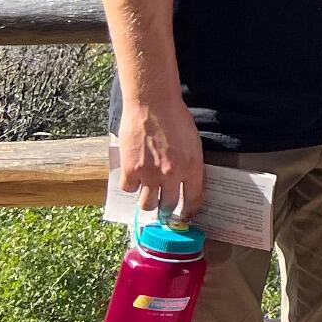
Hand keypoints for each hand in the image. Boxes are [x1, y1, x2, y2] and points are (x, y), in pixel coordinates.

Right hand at [117, 94, 204, 222]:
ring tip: (148, 193)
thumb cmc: (175, 118)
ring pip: (146, 205)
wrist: (152, 104)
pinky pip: (129, 189)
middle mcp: (172, 175)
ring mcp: (150, 174)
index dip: (188, 212)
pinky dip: (131, 185)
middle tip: (163, 207)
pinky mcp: (131, 169)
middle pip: (168, 206)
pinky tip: (134, 176)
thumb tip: (187, 184)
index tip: (185, 216)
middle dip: (166, 209)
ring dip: (148, 201)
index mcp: (192, 168)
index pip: (193, 200)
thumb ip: (190, 165)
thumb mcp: (193, 143)